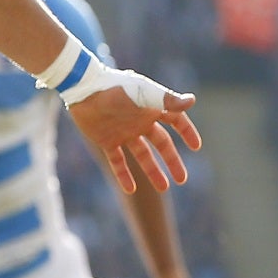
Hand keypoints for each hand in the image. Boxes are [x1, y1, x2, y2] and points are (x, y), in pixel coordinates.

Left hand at [69, 81, 201, 193]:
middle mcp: (139, 121)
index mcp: (151, 108)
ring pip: (143, 155)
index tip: (196, 147)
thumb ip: (167, 100)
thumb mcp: (143, 94)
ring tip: (164, 189)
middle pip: (162, 144)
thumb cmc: (114, 88)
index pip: (176, 120)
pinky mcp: (106, 140)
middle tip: (182, 180)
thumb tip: (192, 101)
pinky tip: (131, 190)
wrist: (81, 88)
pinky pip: (117, 161)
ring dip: (153, 172)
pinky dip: (123, 175)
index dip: (187, 132)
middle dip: (172, 161)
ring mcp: (123, 132)